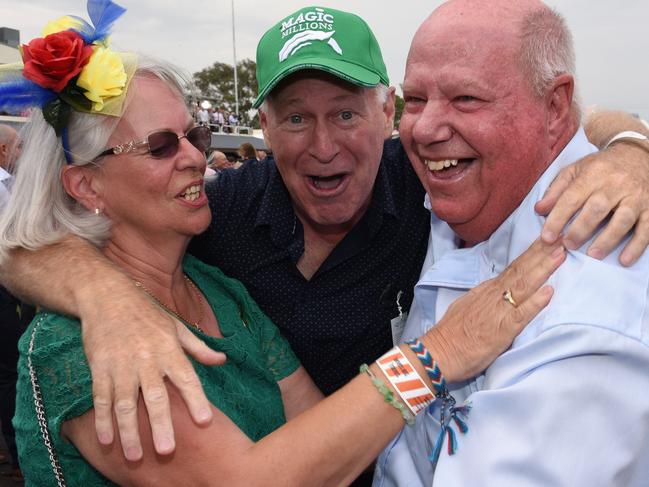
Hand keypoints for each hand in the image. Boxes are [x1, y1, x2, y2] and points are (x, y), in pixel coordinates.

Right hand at [81, 289, 225, 460]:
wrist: (107, 295)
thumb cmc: (147, 313)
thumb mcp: (176, 326)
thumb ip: (199, 348)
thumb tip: (223, 361)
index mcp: (169, 349)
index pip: (187, 377)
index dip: (196, 399)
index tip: (205, 421)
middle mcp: (147, 358)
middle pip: (155, 396)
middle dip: (160, 424)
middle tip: (167, 450)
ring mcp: (121, 364)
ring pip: (126, 403)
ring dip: (129, 431)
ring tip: (134, 456)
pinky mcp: (100, 367)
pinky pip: (101, 397)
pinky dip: (102, 419)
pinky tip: (105, 440)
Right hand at [422, 239, 564, 381]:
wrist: (438, 352)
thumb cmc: (452, 334)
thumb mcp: (468, 306)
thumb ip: (485, 297)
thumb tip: (497, 290)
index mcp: (487, 291)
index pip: (514, 268)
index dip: (532, 254)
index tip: (548, 240)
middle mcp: (494, 296)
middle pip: (521, 270)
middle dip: (542, 253)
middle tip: (561, 236)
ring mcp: (498, 311)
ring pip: (524, 286)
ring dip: (543, 269)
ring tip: (560, 254)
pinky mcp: (501, 330)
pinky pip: (521, 314)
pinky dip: (536, 302)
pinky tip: (549, 292)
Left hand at [535, 143, 648, 265]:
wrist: (637, 155)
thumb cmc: (601, 167)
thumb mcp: (575, 170)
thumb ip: (556, 191)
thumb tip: (539, 210)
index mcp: (593, 174)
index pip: (572, 197)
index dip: (558, 218)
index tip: (547, 237)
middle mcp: (616, 184)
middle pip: (597, 208)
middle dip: (581, 229)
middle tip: (568, 246)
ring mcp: (636, 196)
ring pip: (623, 219)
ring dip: (607, 239)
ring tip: (592, 256)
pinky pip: (647, 228)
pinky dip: (637, 246)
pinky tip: (625, 260)